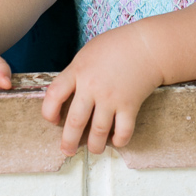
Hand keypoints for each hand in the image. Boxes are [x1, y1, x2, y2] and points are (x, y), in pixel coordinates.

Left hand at [41, 25, 164, 155]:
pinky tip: (116, 140)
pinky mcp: (130, 105)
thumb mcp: (88, 53)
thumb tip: (68, 93)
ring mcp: (111, 98)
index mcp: (78, 71)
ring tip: (94, 149)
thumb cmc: (116, 45)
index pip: (54, 95)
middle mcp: (92, 87)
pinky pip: (123, 131)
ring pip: (98, 132)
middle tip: (67, 150)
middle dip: (68, 141)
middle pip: (75, 121)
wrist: (146, 45)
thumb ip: (76, 72)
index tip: (53, 120)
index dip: (48, 112)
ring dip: (94, 146)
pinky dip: (120, 140)